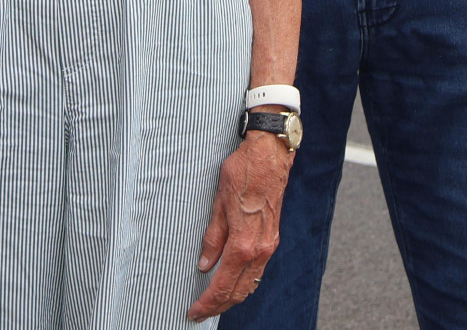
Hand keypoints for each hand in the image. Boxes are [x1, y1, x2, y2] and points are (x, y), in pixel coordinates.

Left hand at [188, 130, 291, 320]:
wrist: (270, 154)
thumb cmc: (243, 172)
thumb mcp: (219, 203)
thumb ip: (213, 237)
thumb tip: (204, 264)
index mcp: (244, 244)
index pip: (223, 285)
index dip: (207, 303)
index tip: (194, 311)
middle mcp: (260, 250)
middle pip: (239, 291)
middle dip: (219, 306)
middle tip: (200, 312)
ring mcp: (269, 244)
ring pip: (250, 283)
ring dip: (232, 296)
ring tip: (214, 302)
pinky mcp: (272, 237)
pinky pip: (257, 270)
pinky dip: (244, 282)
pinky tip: (233, 281)